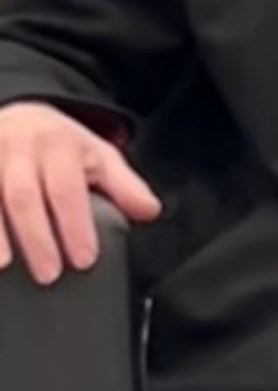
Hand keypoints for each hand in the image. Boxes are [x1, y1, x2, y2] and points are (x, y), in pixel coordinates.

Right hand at [0, 100, 160, 283]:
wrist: (20, 114)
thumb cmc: (63, 145)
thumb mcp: (99, 157)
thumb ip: (125, 186)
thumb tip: (149, 211)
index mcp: (58, 145)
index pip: (66, 189)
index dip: (75, 226)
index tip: (84, 260)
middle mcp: (18, 147)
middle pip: (23, 196)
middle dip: (36, 238)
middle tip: (49, 275)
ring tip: (3, 266)